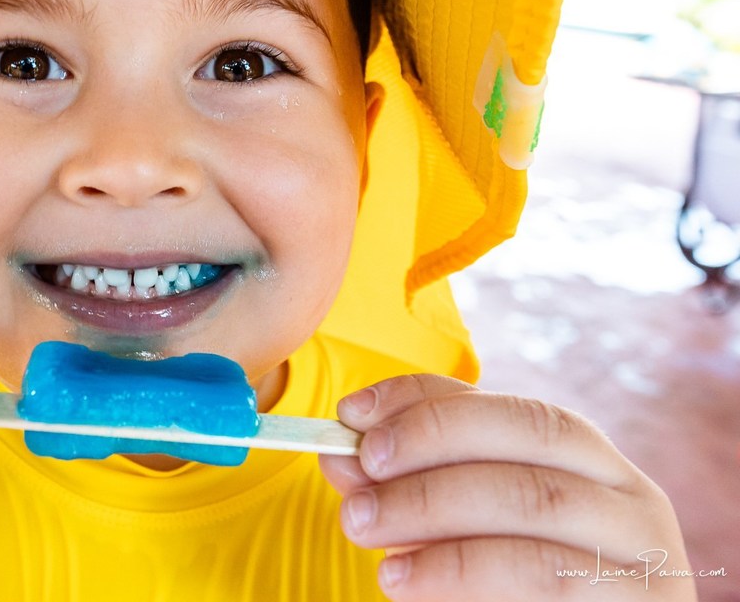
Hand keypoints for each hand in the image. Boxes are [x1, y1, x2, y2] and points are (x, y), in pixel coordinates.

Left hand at [319, 375, 696, 600]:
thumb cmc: (506, 593)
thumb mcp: (456, 531)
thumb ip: (407, 489)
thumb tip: (340, 453)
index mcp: (587, 461)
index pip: (508, 406)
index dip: (425, 400)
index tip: (351, 414)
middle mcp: (627, 497)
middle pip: (527, 437)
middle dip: (429, 446)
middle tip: (357, 476)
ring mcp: (642, 554)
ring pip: (533, 501)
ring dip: (432, 508)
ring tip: (364, 529)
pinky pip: (542, 579)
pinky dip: (460, 572)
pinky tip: (404, 579)